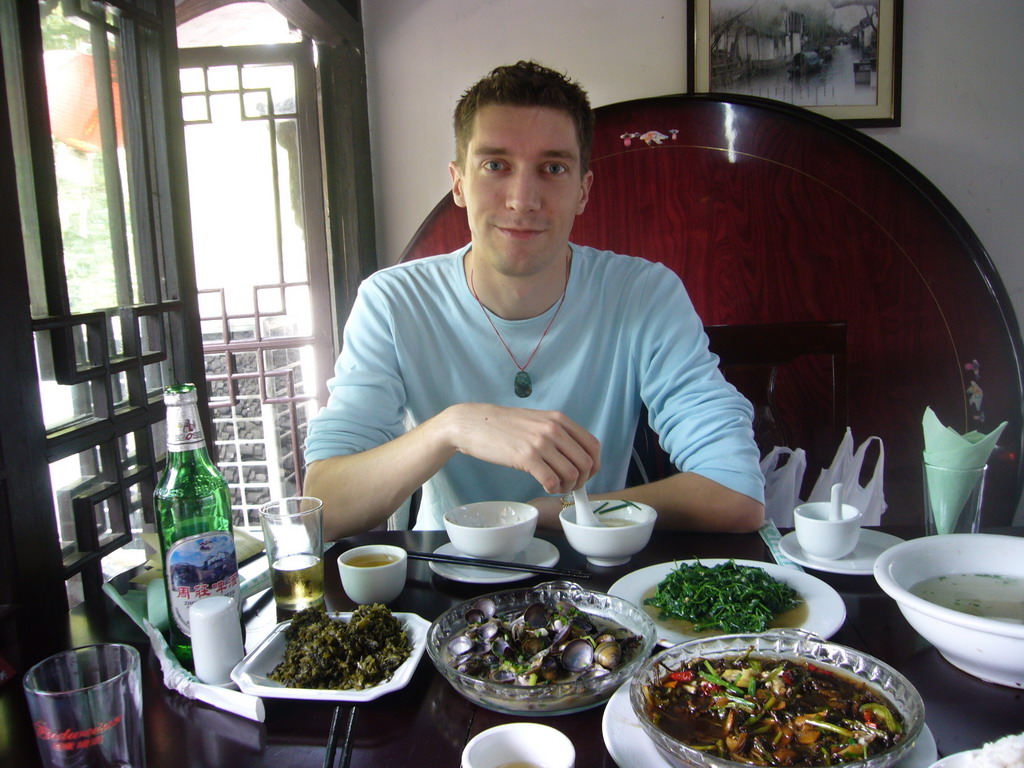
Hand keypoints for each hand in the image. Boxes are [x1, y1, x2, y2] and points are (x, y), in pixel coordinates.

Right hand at [441, 403, 600, 493]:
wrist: (473, 423)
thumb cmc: (503, 425)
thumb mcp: (536, 420)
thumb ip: (557, 433)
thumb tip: (575, 457)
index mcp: (559, 419)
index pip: (593, 445)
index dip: (594, 465)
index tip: (586, 475)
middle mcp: (554, 429)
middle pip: (585, 463)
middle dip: (581, 480)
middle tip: (569, 486)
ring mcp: (540, 443)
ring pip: (571, 474)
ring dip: (567, 487)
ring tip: (556, 487)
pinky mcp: (526, 457)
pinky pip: (552, 481)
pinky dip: (553, 489)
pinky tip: (545, 486)